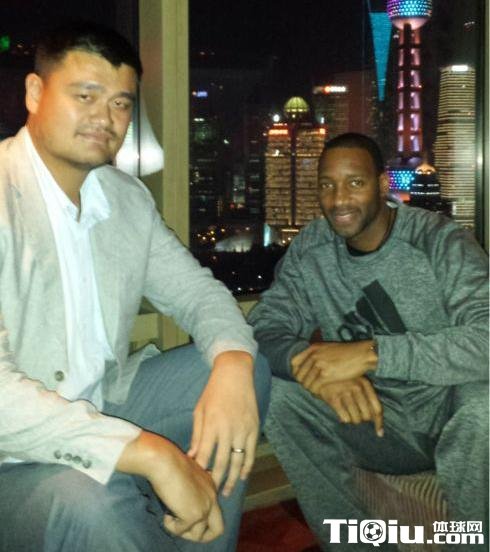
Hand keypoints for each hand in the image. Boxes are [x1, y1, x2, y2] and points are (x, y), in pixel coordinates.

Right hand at [117, 431, 222, 541]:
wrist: (165, 461)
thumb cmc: (170, 463)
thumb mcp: (185, 477)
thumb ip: (190, 490)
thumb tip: (182, 504)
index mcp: (210, 487)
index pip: (213, 511)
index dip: (199, 517)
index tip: (183, 511)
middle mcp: (212, 498)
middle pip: (218, 529)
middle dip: (202, 536)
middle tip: (184, 528)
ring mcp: (205, 507)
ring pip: (199, 535)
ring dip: (183, 532)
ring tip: (171, 518)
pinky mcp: (194, 515)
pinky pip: (181, 531)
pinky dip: (171, 526)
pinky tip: (166, 514)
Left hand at [188, 351, 258, 495]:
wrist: (235, 374)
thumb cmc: (213, 391)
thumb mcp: (199, 410)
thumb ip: (197, 434)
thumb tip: (192, 456)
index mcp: (212, 424)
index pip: (206, 454)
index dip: (201, 470)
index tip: (196, 482)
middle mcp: (228, 429)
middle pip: (222, 462)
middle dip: (215, 480)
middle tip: (210, 494)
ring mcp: (243, 429)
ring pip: (238, 461)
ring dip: (232, 478)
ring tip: (226, 492)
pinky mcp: (254, 427)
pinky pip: (250, 452)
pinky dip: (246, 466)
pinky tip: (241, 476)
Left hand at [291, 341, 376, 387]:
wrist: (362, 355)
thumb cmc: (348, 353)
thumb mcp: (329, 348)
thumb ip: (318, 354)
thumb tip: (309, 363)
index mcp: (313, 348)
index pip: (294, 363)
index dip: (295, 372)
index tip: (300, 378)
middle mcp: (314, 356)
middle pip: (299, 374)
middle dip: (302, 383)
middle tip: (309, 388)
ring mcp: (319, 365)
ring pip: (306, 382)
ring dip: (310, 389)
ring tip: (316, 392)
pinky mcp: (326, 375)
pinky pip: (315, 387)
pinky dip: (316, 392)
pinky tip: (321, 394)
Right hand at [316, 377, 383, 436]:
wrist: (321, 372)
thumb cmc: (343, 382)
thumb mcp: (357, 384)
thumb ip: (369, 401)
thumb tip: (380, 431)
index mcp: (365, 384)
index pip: (377, 409)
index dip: (379, 423)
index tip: (379, 434)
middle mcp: (356, 387)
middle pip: (367, 416)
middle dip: (362, 419)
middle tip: (357, 416)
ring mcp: (344, 392)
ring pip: (356, 419)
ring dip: (353, 420)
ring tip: (349, 415)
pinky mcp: (333, 397)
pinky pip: (345, 418)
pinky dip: (345, 419)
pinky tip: (342, 415)